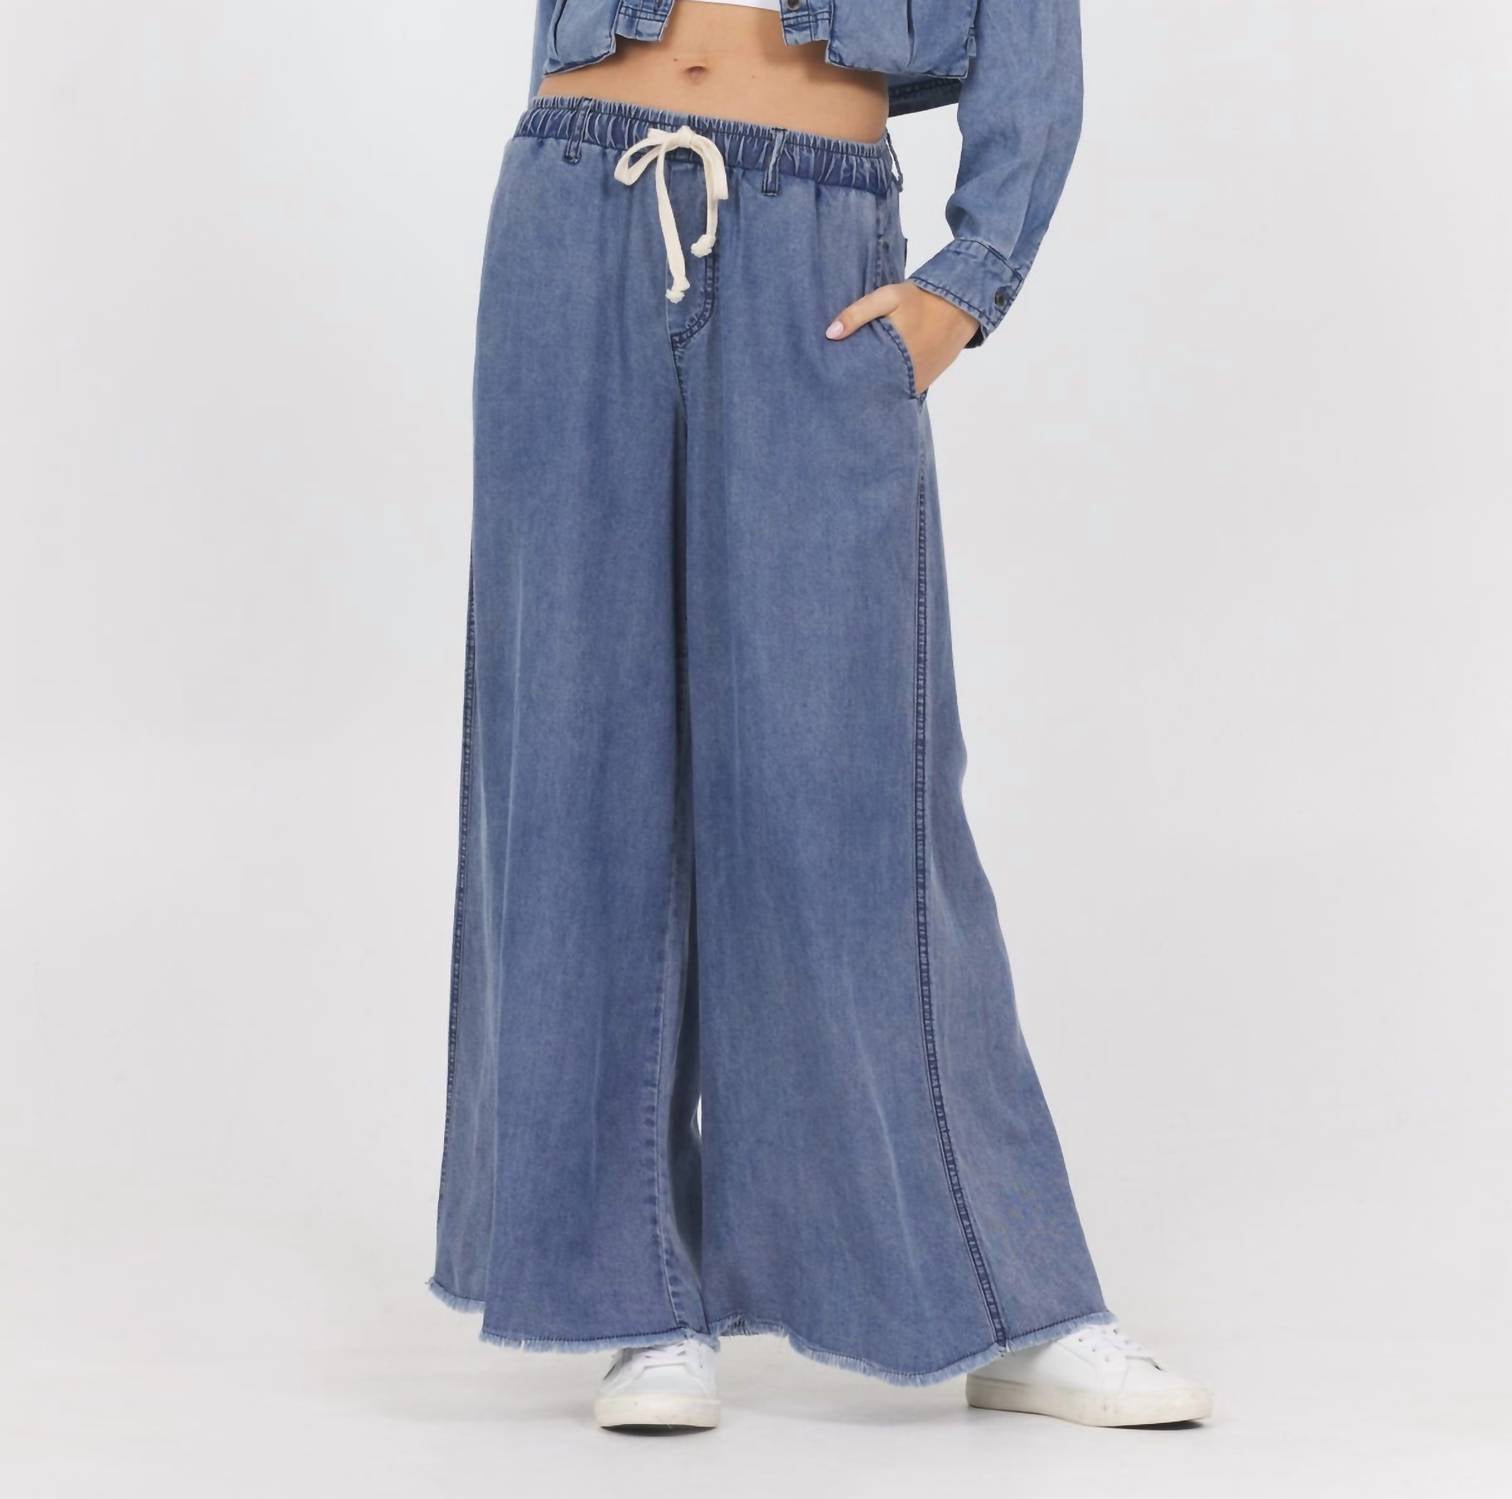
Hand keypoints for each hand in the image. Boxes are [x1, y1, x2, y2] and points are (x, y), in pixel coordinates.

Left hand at [825, 282, 979, 393]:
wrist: (959, 307)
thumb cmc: (920, 300)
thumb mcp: (888, 297)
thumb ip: (858, 313)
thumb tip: (830, 334)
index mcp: (890, 356)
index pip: (858, 377)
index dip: (842, 379)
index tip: (828, 377)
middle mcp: (903, 376)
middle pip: (870, 390)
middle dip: (855, 388)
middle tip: (837, 383)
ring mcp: (915, 383)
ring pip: (886, 393)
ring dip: (873, 389)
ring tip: (854, 384)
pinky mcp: (923, 384)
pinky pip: (901, 392)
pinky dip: (890, 389)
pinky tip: (878, 381)